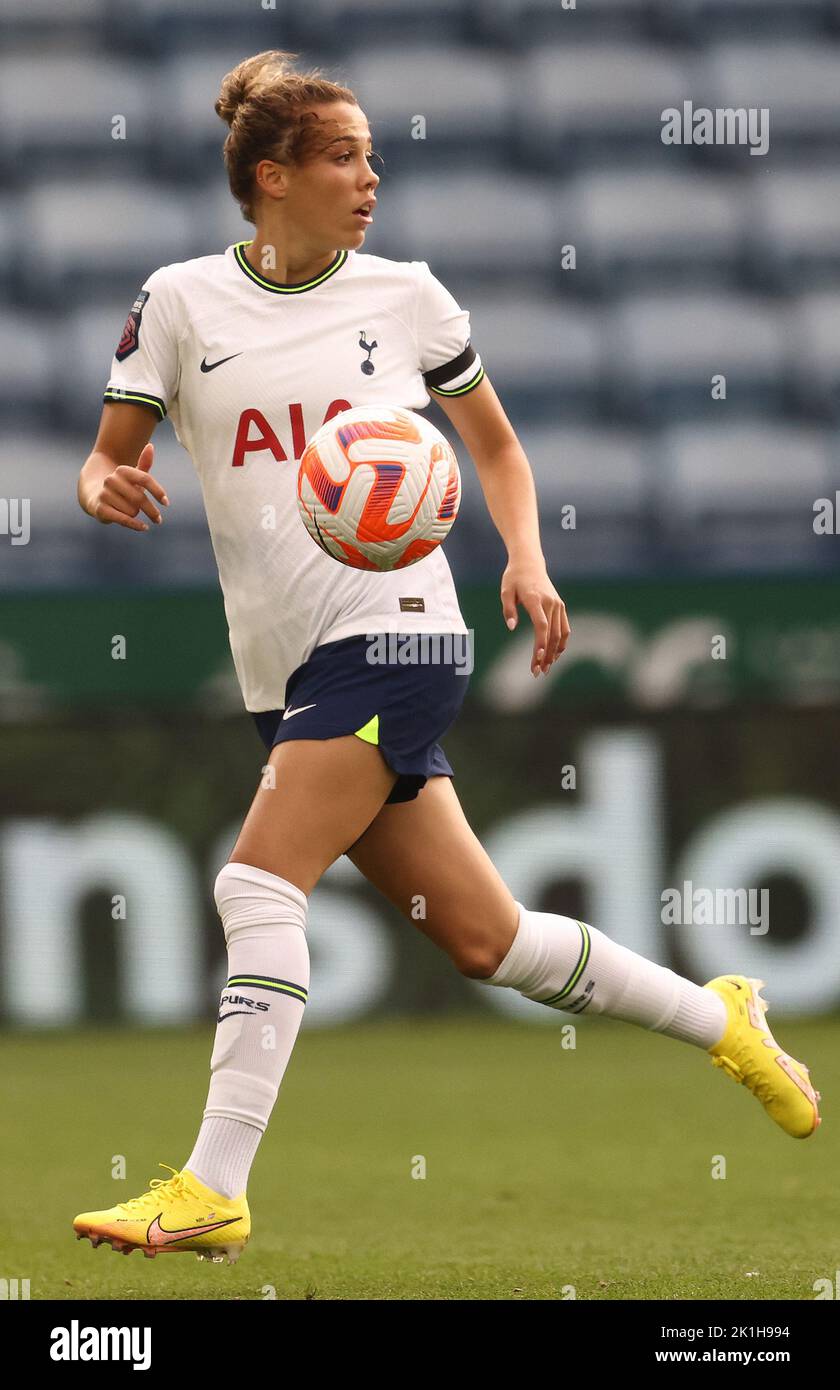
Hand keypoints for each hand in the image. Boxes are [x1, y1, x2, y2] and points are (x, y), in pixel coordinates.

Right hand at [89, 443, 168, 531]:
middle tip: (158, 519)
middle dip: (151, 510)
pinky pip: (123, 518)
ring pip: (132, 510)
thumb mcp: (132, 477)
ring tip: (128, 512)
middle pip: (140, 498)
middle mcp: (111, 480)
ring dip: (135, 515)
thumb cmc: (120, 487)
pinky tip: (144, 527)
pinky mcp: (100, 509)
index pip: (144, 479)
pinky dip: (135, 525)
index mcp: (121, 470)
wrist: (93, 496)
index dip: (157, 491)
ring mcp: (104, 494)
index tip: (166, 503)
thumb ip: (144, 464)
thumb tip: (150, 446)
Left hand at [501, 558, 569, 674]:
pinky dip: (562, 643)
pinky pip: (565, 628)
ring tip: (546, 668)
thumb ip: (508, 610)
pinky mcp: (561, 606)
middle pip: (552, 633)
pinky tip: (556, 655)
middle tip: (538, 672)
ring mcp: (558, 605)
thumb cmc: (513, 578)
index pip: (541, 625)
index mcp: (535, 599)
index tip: (538, 658)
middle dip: (546, 655)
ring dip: (555, 653)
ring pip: (560, 633)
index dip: (541, 643)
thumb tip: (511, 628)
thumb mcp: (505, 591)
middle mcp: (550, 602)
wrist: (529, 564)